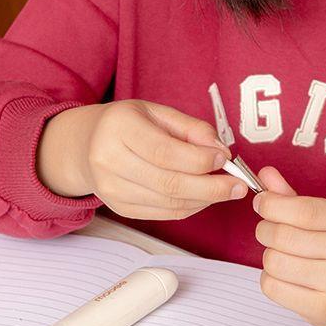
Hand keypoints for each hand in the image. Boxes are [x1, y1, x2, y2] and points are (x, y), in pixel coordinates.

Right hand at [36, 100, 247, 219]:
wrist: (86, 145)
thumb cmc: (127, 124)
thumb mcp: (158, 112)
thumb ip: (192, 129)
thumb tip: (221, 152)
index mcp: (118, 128)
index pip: (165, 152)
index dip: (199, 160)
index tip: (224, 159)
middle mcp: (108, 160)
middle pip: (169, 184)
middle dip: (211, 188)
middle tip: (238, 185)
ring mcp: (111, 189)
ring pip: (169, 203)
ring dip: (204, 200)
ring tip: (225, 189)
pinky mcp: (120, 208)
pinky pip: (164, 213)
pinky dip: (190, 207)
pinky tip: (203, 196)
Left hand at [253, 166, 325, 325]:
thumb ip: (295, 198)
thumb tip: (265, 174)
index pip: (302, 209)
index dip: (272, 204)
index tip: (262, 202)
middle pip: (283, 235)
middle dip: (266, 230)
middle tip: (270, 231)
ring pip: (274, 261)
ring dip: (269, 256)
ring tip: (283, 256)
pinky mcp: (323, 308)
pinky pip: (272, 287)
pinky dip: (270, 279)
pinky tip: (287, 277)